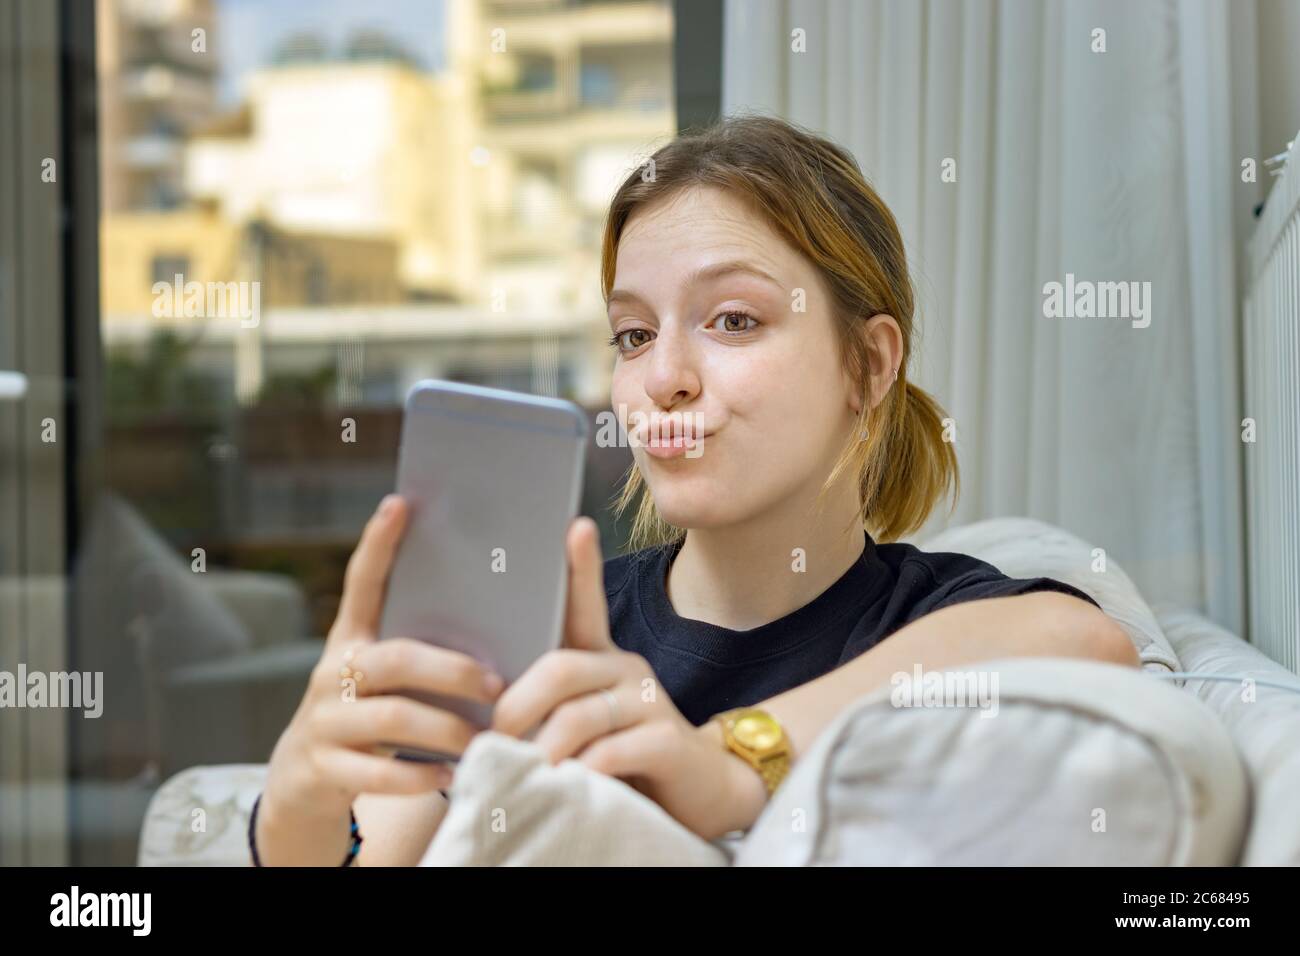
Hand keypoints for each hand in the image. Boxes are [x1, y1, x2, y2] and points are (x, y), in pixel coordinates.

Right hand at [263, 495, 505, 829]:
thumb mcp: (385, 680)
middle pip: (394, 660)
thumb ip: (422, 653)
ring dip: (447, 729)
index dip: (379, 545)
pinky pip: (378, 773)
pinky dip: (420, 778)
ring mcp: (324, 721)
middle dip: (450, 671)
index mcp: (351, 640)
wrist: (305, 783)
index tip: (400, 504)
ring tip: (485, 737)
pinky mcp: (324, 768)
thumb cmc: (370, 716)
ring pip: (392, 718)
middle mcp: (332, 674)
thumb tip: (498, 622)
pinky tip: (453, 777)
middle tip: (495, 684)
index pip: (362, 584)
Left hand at [490, 517, 771, 840]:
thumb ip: (547, 711)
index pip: (586, 605)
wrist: (700, 794)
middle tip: (493, 742)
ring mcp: (651, 703)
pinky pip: (612, 752)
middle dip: (517, 705)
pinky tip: (570, 787)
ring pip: (579, 716)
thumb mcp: (582, 727)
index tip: (577, 528)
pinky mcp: (668, 742)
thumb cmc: (623, 760)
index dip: (582, 567)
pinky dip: (581, 774)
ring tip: (523, 778)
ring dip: (542, 750)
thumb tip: (486, 718)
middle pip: (560, 668)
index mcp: (601, 659)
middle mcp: (627, 669)